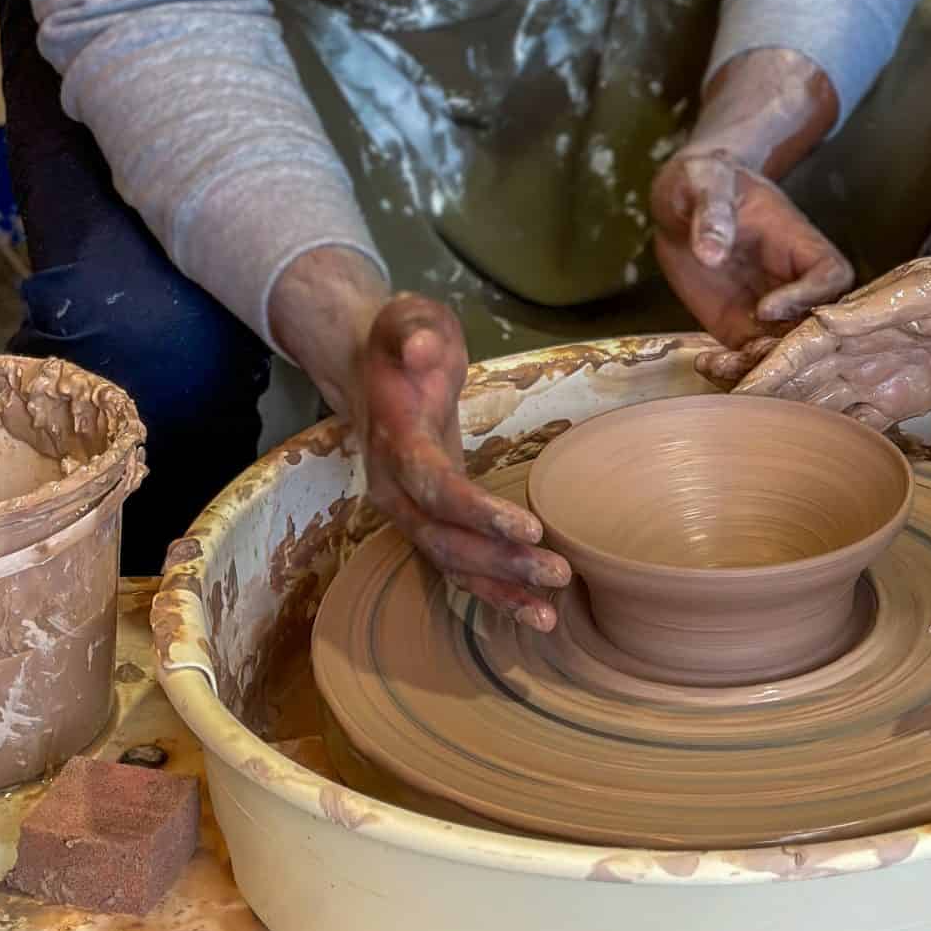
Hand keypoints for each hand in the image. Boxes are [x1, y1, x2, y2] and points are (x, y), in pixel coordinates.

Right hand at [352, 296, 571, 627]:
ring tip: (550, 611)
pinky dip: (494, 592)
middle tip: (556, 572)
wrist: (374, 368)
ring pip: (451, 563)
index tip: (527, 526)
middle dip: (500, 562)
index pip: (434, 488)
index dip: (478, 512)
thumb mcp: (406, 319)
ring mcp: (410, 512)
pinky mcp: (432, 520)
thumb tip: (422, 347)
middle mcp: (394, 491)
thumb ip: (412, 332)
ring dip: (500, 588)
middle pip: (445, 540)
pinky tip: (533, 611)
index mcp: (393, 445)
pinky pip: (459, 565)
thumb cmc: (402, 341)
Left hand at [652, 149, 852, 361]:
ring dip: (762, 367)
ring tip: (724, 364)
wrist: (681, 204)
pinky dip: (735, 372)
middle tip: (748, 354)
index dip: (807, 296)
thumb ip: (712, 212)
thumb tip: (711, 251)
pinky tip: (708, 366)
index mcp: (800, 243)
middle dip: (790, 348)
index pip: (832, 277)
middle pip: (816, 325)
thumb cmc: (704, 180)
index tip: (765, 307)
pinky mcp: (741, 329)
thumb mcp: (705, 182)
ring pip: (786, 352)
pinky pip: (750, 360)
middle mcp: (793, 282)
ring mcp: (769, 311)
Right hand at [730, 197, 930, 420]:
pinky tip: (806, 456)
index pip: (801, 346)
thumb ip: (875, 308)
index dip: (767, 367)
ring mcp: (877, 376)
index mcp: (857, 318)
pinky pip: (858, 423)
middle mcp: (858, 349)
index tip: (737, 389)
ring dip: (785, 416)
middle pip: (797, 375)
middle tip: (713, 407)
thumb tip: (823, 321)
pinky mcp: (902, 399)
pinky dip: (830, 438)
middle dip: (758, 389)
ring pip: (819, 401)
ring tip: (744, 435)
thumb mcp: (926, 287)